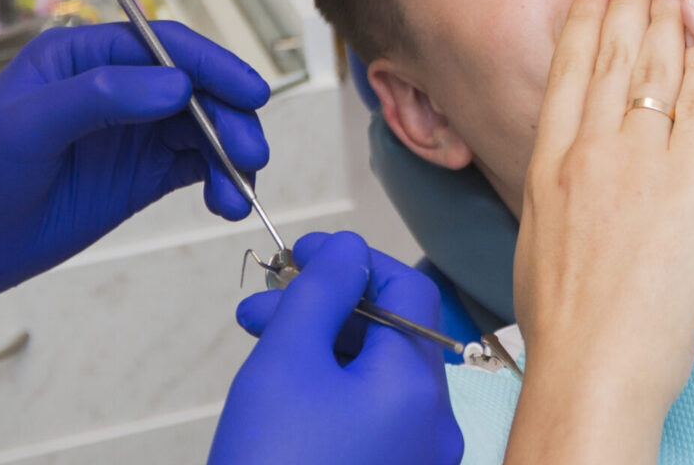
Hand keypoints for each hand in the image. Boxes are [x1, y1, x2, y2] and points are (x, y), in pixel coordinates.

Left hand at [0, 22, 270, 306]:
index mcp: (85, 55)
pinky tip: (224, 203)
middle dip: (230, 117)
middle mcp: (116, 87)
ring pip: (203, 129)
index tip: (250, 95)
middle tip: (250, 156)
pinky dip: (218, 181)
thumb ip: (101, 98)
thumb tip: (177, 85)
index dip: (214, 66)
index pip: (166, 47)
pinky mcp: (136, 177)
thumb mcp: (27, 125)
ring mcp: (129, 133)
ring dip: (230, 155)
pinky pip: (194, 168)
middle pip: (197, 88)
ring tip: (235, 193)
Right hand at [212, 231, 462, 464]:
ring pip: (376, 377)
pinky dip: (332, 392)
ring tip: (261, 348)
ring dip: (322, 347)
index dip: (351, 261)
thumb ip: (321, 291)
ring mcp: (417, 463)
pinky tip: (284, 396)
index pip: (407, 288)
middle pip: (390, 333)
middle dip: (325, 308)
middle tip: (263, 306)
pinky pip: (372, 420)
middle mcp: (433, 426)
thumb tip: (348, 248)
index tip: (299, 255)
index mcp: (416, 387)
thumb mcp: (286, 360)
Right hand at [508, 0, 693, 461]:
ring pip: (654, 68)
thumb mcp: (541, 236)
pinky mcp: (686, 183)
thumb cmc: (567, 320)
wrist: (594, 362)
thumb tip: (567, 169)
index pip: (569, 71)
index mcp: (549, 163)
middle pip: (610, 54)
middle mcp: (589, 150)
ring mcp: (637, 162)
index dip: (585, 20)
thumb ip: (559, 190)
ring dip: (669, 13)